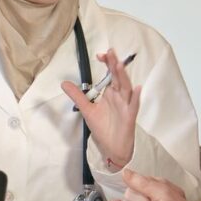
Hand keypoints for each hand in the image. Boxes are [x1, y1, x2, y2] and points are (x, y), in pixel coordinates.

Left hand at [62, 48, 140, 168]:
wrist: (112, 148)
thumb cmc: (104, 128)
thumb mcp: (87, 110)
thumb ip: (77, 96)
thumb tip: (64, 83)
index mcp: (111, 93)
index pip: (110, 74)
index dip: (107, 63)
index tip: (100, 55)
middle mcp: (120, 96)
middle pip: (118, 77)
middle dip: (114, 64)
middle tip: (110, 52)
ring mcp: (126, 106)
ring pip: (126, 88)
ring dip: (123, 77)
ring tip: (119, 65)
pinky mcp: (129, 117)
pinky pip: (134, 106)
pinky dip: (136, 97)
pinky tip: (136, 88)